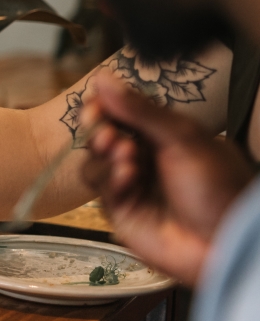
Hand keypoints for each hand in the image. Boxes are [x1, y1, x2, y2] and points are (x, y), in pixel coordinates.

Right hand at [79, 72, 251, 285]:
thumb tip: (102, 77)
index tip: (95, 105)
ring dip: (105, 155)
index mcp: (165, 137)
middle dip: (100, 130)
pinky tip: (129, 178)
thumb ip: (139, 109)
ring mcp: (132, 186)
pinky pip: (101, 188)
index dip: (105, 107)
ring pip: (95, 162)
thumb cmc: (217, 187)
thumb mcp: (183, 138)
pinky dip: (110, 179)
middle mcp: (146, 159)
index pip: (123, 113)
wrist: (225, 243)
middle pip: (102, 136)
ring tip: (124, 154)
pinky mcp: (121, 212)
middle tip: (107, 132)